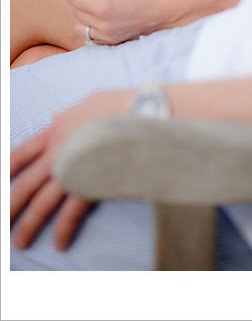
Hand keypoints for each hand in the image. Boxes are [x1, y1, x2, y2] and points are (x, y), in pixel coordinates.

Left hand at [10, 89, 131, 249]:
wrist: (142, 111)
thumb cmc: (120, 104)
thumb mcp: (89, 102)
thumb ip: (70, 114)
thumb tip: (57, 116)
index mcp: (55, 131)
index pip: (19, 154)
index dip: (6, 171)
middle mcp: (57, 152)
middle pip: (25, 185)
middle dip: (10, 206)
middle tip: (3, 223)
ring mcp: (72, 170)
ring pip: (42, 203)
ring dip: (29, 225)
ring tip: (21, 243)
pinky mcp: (90, 184)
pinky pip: (72, 212)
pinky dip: (64, 229)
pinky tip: (60, 243)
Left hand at [68, 0, 173, 44]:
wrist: (164, 10)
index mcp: (102, 8)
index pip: (72, 0)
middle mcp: (102, 25)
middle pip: (75, 13)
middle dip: (79, 1)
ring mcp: (108, 36)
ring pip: (80, 28)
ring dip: (83, 18)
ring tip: (95, 9)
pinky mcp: (113, 41)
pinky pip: (92, 38)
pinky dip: (92, 29)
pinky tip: (102, 20)